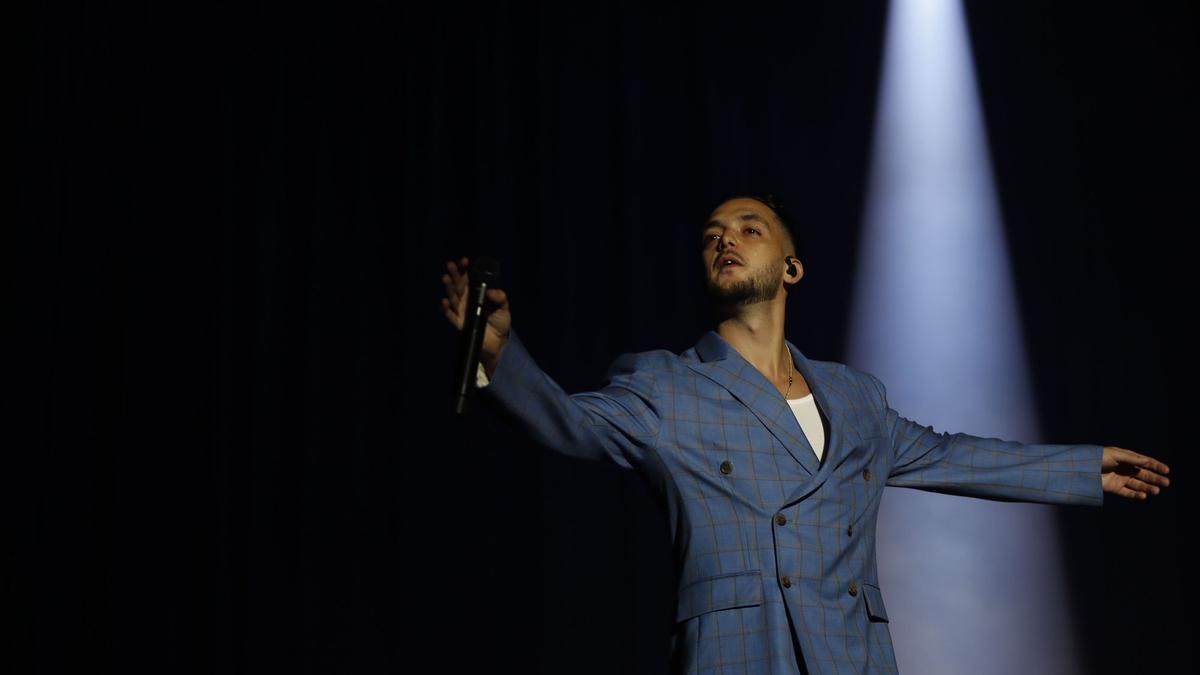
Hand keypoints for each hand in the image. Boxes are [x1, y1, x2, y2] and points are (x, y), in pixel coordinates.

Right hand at [440, 257, 510, 374]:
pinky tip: (444, 301)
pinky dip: (446, 309)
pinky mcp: (459, 323)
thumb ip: (500, 297)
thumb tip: (490, 292)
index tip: (464, 261)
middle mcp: (466, 300)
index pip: (469, 278)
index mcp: (476, 294)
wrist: (498, 342)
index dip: (465, 269)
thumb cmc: (500, 322)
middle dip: (454, 274)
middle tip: (450, 265)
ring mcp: (461, 311)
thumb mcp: (504, 307)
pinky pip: (450, 315)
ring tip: (445, 277)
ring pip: (452, 297)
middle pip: (458, 285)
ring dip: (448, 287)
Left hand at [1101, 446, 1169, 499]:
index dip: (1155, 465)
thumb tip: (1146, 461)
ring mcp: (1119, 478)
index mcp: (1125, 458)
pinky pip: (1127, 492)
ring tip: (1156, 491)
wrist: (1080, 469)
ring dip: (1148, 488)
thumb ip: (1131, 458)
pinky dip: (1136, 495)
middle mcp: (1124, 468)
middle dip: (1155, 478)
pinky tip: (1143, 496)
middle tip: (1166, 482)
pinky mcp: (1114, 488)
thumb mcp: (1114, 455)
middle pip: (1143, 474)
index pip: (1143, 462)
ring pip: (1137, 484)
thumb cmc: (1096, 457)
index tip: (1166, 470)